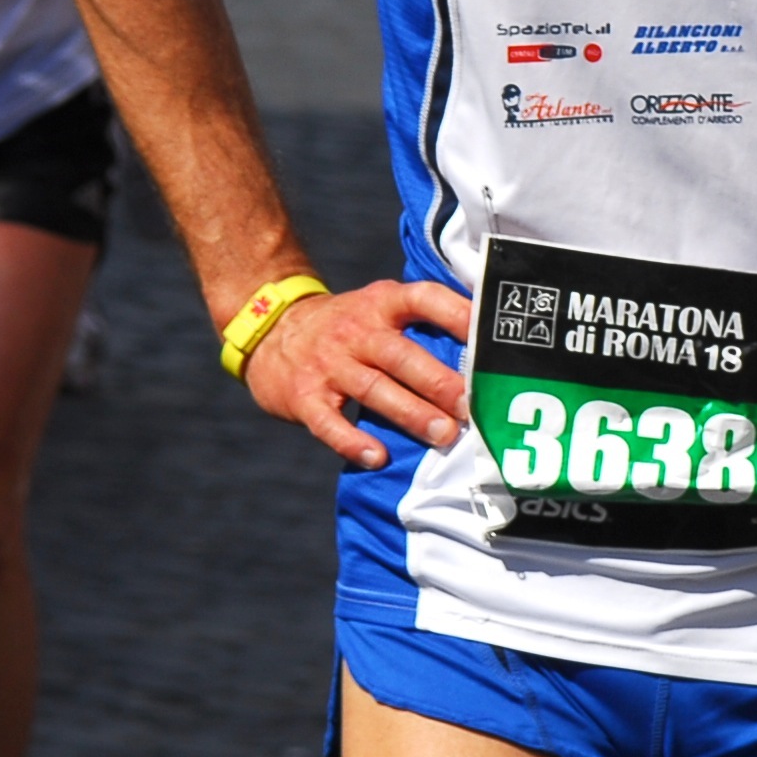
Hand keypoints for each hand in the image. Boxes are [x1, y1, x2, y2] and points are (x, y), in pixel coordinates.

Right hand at [243, 278, 478, 468]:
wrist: (271, 330)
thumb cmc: (348, 326)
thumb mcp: (378, 306)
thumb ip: (420, 320)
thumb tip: (485, 346)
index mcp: (382, 304)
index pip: (423, 299)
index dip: (455, 313)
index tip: (486, 334)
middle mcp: (356, 331)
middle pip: (402, 355)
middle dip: (438, 382)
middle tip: (470, 406)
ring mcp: (328, 364)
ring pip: (374, 390)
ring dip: (411, 414)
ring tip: (444, 436)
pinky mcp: (304, 397)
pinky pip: (329, 423)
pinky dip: (353, 441)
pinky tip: (378, 457)